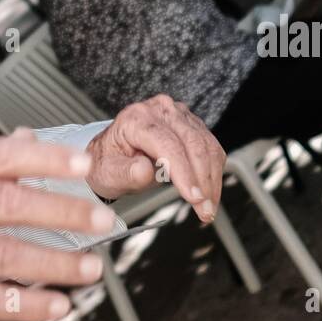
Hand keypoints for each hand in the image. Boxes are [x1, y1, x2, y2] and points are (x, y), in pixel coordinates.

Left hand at [84, 95, 225, 223]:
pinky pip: (211, 148)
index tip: (193, 197)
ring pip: (207, 146)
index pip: (168, 145)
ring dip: (212, 180)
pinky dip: (213, 172)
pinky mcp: (191, 124)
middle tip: (204, 209)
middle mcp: (160, 111)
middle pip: (193, 144)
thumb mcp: (108, 172)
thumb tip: (144, 171)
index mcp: (137, 119)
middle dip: (202, 181)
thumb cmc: (108, 162)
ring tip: (207, 206)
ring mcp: (178, 115)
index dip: (184, 173)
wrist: (112, 153)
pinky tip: (209, 192)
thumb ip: (126, 173)